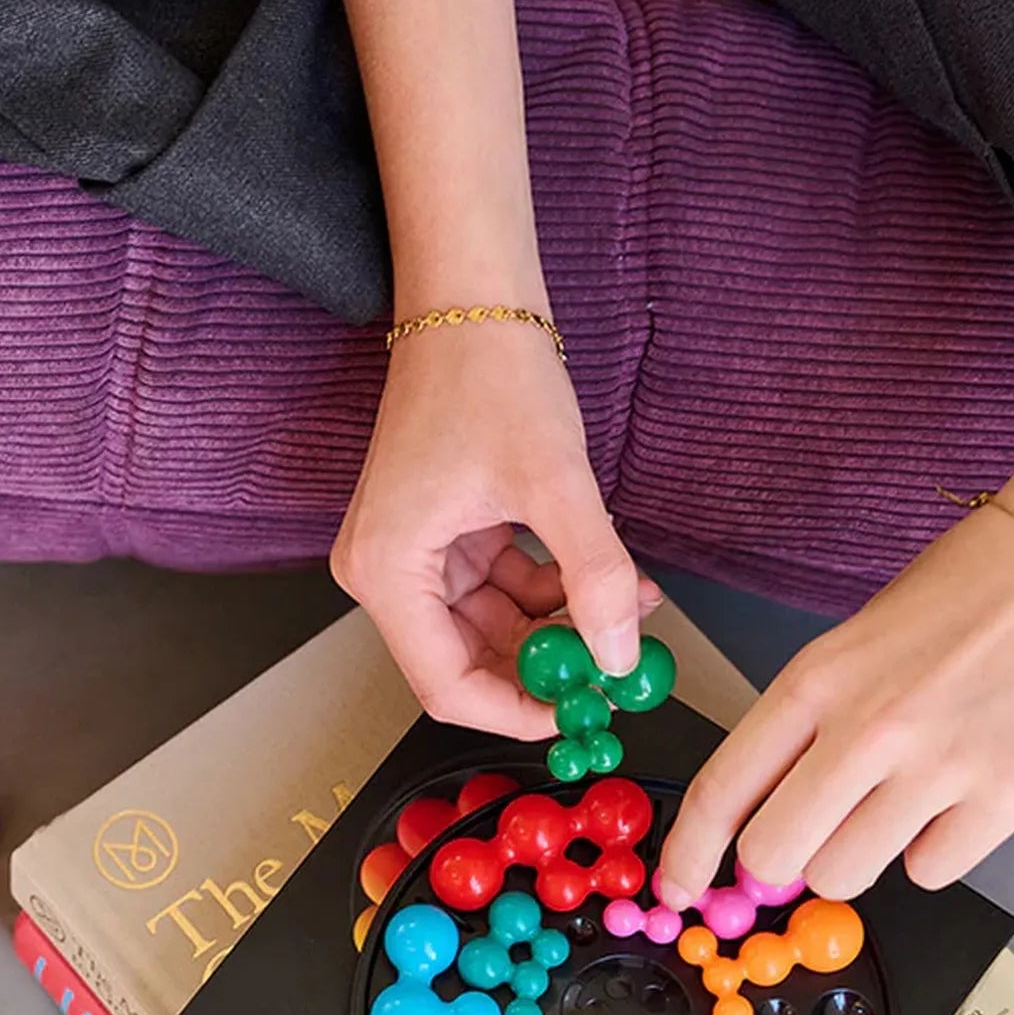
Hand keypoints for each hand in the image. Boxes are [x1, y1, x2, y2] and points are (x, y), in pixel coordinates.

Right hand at [332, 322, 660, 736]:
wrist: (471, 299)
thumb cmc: (488, 373)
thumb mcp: (555, 484)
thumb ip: (593, 577)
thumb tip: (619, 656)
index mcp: (386, 572)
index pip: (445, 686)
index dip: (515, 713)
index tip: (579, 715)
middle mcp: (386, 574)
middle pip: (466, 663)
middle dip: (544, 669)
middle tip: (613, 667)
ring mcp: (411, 557)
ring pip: (489, 631)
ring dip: (557, 629)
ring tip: (627, 609)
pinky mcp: (441, 538)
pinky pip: (497, 592)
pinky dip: (549, 594)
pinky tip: (603, 581)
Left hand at [656, 504, 1013, 906]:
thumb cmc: (965, 593)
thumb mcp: (851, 647)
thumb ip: (803, 731)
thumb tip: (763, 824)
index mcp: (815, 682)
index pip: (720, 792)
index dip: (686, 856)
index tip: (674, 889)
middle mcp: (868, 729)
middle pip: (774, 854)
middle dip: (779, 861)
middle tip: (810, 835)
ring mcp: (939, 766)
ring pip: (844, 876)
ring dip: (857, 856)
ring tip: (896, 801)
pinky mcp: (1008, 795)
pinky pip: (931, 872)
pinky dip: (935, 849)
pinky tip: (956, 796)